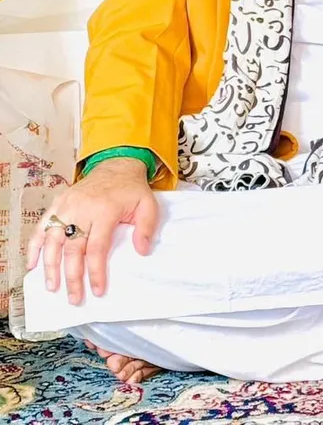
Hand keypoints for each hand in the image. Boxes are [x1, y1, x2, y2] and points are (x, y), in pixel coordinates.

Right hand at [26, 157, 157, 304]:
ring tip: (52, 287)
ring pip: (52, 241)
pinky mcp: (57, 204)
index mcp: (105, 211)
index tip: (97, 290)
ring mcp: (66, 206)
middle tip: (74, 297)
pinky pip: (40, 227)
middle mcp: (82, 209)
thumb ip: (146, 228)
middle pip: (72, 249)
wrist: (116, 166)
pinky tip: (32, 264)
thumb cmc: (131, 189)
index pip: (97, 248)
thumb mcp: (148, 205)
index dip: (95, 272)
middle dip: (71, 277)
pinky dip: (33, 246)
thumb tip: (142, 251)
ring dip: (50, 266)